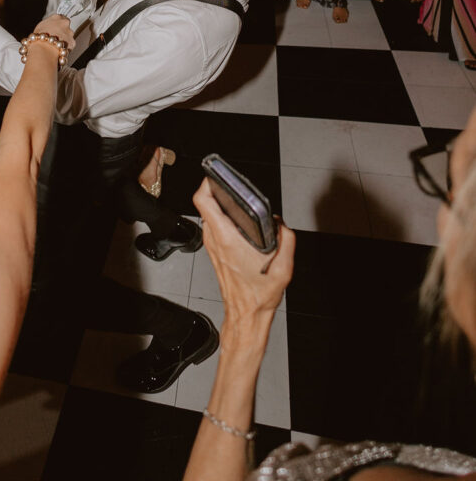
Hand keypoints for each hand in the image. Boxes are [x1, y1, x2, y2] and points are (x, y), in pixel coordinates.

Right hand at [32, 14, 74, 49]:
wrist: (43, 50)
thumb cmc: (39, 38)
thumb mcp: (40, 26)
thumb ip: (49, 24)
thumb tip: (50, 26)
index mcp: (57, 17)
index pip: (61, 18)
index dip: (58, 24)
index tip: (56, 28)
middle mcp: (65, 23)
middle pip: (66, 27)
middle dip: (62, 32)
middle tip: (55, 37)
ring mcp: (70, 33)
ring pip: (69, 36)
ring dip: (64, 40)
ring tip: (55, 45)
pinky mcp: (72, 42)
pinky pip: (70, 45)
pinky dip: (66, 47)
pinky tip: (59, 49)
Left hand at [193, 178, 294, 321]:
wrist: (246, 314)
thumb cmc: (259, 295)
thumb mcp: (284, 268)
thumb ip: (286, 240)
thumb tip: (280, 224)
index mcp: (228, 239)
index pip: (204, 201)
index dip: (207, 183)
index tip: (217, 175)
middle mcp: (216, 240)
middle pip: (206, 204)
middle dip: (218, 191)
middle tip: (233, 186)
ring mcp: (212, 246)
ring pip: (209, 215)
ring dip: (221, 205)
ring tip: (239, 202)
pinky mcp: (214, 251)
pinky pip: (213, 226)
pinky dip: (223, 218)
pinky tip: (239, 222)